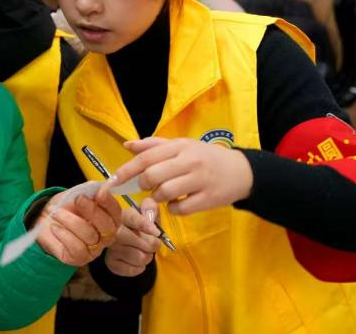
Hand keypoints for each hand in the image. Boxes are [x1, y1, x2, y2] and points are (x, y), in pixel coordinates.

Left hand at [36, 185, 121, 266]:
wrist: (44, 219)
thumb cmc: (64, 206)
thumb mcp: (76, 193)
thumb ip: (89, 190)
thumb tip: (99, 188)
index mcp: (108, 218)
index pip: (115, 212)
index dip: (109, 203)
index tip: (99, 193)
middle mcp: (104, 235)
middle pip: (106, 226)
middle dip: (92, 210)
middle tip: (78, 199)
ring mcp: (93, 249)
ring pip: (89, 236)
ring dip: (71, 221)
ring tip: (56, 213)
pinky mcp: (78, 258)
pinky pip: (77, 248)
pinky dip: (64, 235)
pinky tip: (55, 227)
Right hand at [105, 201, 161, 276]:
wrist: (125, 245)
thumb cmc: (139, 227)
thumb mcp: (146, 215)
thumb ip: (151, 208)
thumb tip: (150, 210)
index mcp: (122, 215)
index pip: (133, 218)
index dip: (145, 225)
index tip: (156, 232)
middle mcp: (113, 231)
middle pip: (138, 240)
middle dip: (152, 244)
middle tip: (153, 244)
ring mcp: (111, 248)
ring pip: (139, 257)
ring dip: (147, 257)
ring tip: (144, 252)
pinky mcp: (112, 263)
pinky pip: (134, 269)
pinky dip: (140, 267)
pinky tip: (136, 261)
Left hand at [111, 137, 252, 214]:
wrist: (242, 172)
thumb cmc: (205, 157)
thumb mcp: (182, 145)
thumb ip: (154, 145)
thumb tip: (127, 145)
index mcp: (180, 146)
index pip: (146, 157)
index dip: (126, 170)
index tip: (113, 181)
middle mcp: (190, 161)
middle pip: (153, 176)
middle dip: (142, 185)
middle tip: (145, 187)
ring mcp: (200, 180)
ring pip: (164, 193)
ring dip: (157, 197)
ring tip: (162, 194)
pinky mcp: (209, 199)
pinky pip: (180, 209)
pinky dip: (172, 208)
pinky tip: (177, 203)